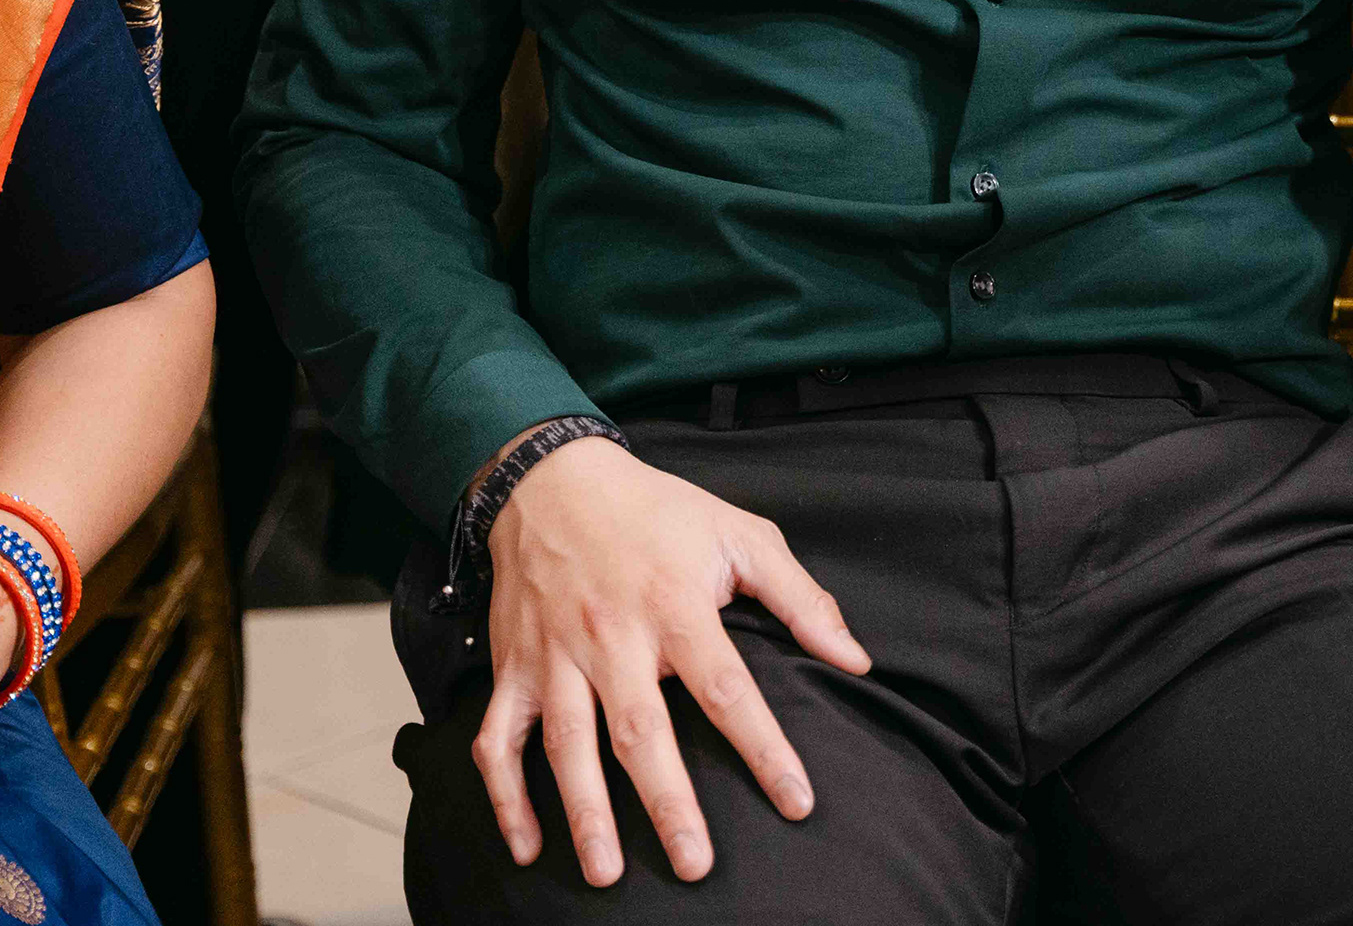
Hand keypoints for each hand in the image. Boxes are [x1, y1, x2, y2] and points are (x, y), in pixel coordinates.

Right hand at [479, 435, 872, 887]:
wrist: (552, 480)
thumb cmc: (657, 512)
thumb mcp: (741, 534)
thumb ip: (801, 599)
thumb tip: (855, 659)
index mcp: (675, 607)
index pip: (728, 689)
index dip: (764, 749)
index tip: (795, 801)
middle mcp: (613, 638)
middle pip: (641, 731)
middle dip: (667, 803)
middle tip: (695, 865)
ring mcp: (555, 656)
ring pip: (567, 745)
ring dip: (585, 812)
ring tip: (608, 873)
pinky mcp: (512, 668)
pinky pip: (498, 741)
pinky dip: (506, 797)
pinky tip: (526, 845)